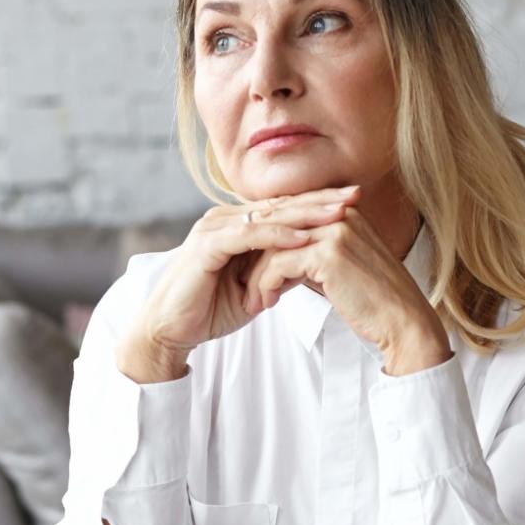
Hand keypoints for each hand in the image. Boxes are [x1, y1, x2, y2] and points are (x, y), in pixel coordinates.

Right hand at [118, 184, 362, 380]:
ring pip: (269, 215)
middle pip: (281, 204)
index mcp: (236, 224)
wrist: (168, 329)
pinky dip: (277, 236)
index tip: (354, 203)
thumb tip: (313, 262)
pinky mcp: (207, 245)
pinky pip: (248, 235)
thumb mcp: (256, 287)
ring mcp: (215, 229)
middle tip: (355, 194)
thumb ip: (280, 270)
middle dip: (321, 200)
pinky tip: (303, 237)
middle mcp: (225, 219)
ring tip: (338, 212)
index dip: (319, 204)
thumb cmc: (207, 310)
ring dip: (306, 214)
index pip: (285, 208)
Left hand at [240, 204, 452, 374]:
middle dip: (255, 259)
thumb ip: (315, 255)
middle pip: (278, 228)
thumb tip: (281, 260)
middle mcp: (340, 215)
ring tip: (252, 301)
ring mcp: (335, 231)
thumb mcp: (341, 269)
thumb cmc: (373, 302)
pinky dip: (264, 286)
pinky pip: (278, 265)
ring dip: (256, 277)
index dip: (267, 244)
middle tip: (240, 285)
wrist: (404, 323)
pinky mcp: (328, 254)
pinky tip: (264, 303)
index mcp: (344, 213)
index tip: (250, 269)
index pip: (290, 219)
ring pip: (273, 247)